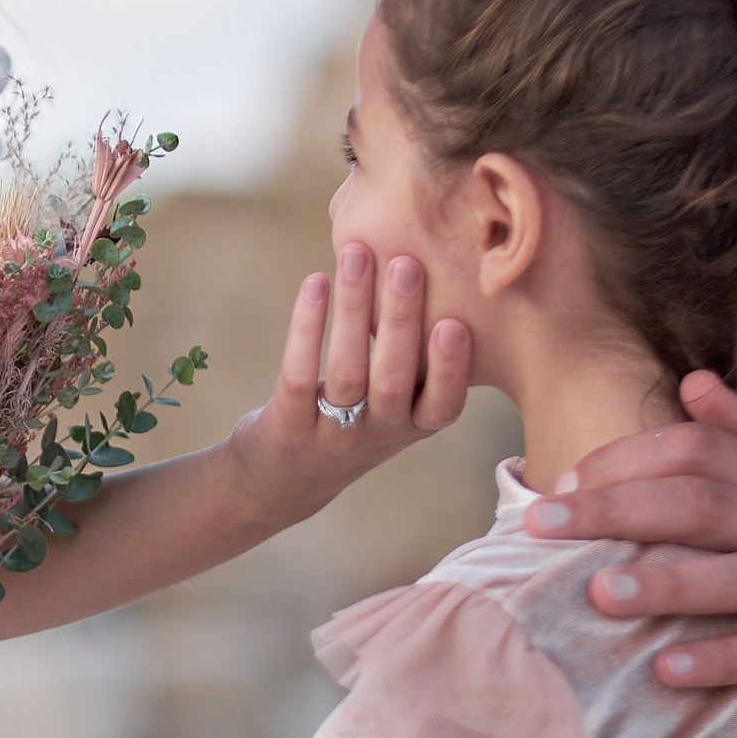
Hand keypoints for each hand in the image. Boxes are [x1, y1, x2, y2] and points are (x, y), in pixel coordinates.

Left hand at [222, 243, 473, 524]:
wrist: (281, 481)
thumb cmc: (350, 421)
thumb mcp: (392, 406)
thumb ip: (413, 361)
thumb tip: (426, 271)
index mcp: (412, 427)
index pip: (443, 407)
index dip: (451, 370)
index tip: (455, 322)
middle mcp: (377, 435)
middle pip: (393, 380)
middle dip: (401, 320)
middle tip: (406, 264)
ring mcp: (331, 435)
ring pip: (347, 373)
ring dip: (354, 310)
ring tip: (356, 256)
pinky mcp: (288, 427)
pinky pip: (299, 374)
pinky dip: (307, 326)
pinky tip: (314, 283)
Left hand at [528, 371, 736, 718]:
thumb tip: (691, 382)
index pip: (697, 452)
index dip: (628, 461)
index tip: (565, 482)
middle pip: (702, 503)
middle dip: (618, 509)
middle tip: (544, 525)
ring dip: (666, 583)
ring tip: (598, 592)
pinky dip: (724, 658)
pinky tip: (669, 668)